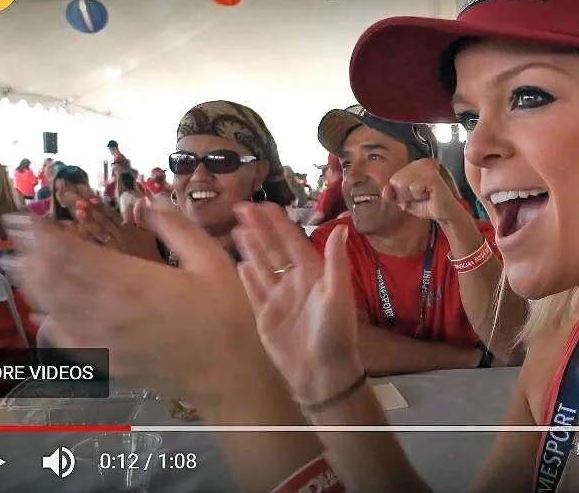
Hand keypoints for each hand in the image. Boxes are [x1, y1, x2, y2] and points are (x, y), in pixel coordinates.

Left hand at [0, 204, 272, 403]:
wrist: (231, 374)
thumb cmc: (228, 316)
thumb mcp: (213, 261)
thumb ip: (178, 229)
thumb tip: (150, 202)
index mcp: (132, 282)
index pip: (72, 254)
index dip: (43, 235)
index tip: (26, 219)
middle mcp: (108, 311)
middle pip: (53, 279)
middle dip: (30, 254)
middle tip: (16, 235)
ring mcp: (105, 341)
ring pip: (54, 308)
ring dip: (33, 284)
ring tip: (19, 264)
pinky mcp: (108, 363)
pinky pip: (67, 341)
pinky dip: (49, 323)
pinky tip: (45, 313)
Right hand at [232, 202, 362, 403]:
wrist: (322, 374)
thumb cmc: (336, 333)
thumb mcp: (338, 294)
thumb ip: (336, 261)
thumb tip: (342, 226)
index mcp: (314, 274)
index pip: (292, 240)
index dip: (277, 222)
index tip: (263, 204)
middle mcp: (295, 282)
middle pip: (273, 249)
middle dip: (258, 228)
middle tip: (240, 207)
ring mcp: (279, 299)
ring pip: (261, 266)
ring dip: (250, 247)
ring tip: (235, 228)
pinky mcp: (266, 317)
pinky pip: (254, 292)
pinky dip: (247, 278)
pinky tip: (238, 264)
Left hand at [382, 159, 463, 223]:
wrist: (445, 213)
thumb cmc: (427, 205)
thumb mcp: (405, 201)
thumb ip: (393, 195)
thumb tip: (385, 191)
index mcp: (414, 165)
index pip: (394, 179)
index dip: (401, 193)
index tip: (414, 196)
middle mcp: (421, 163)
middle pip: (396, 181)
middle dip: (406, 195)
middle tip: (420, 197)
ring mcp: (427, 168)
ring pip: (403, 184)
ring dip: (412, 196)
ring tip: (425, 196)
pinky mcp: (432, 176)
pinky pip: (414, 188)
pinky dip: (420, 196)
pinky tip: (430, 195)